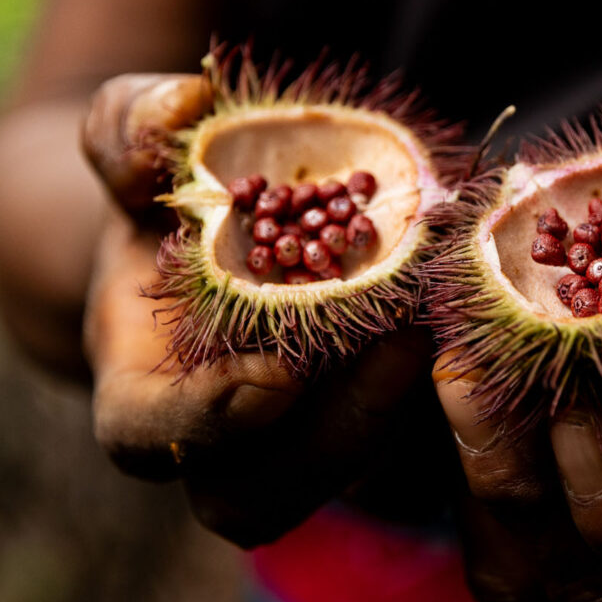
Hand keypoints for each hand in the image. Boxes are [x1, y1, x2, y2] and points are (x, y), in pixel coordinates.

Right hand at [82, 73, 442, 546]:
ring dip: (398, 417)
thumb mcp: (131, 143)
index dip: (206, 421)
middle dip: (332, 433)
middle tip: (399, 344)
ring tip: (444, 325)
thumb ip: (130, 126)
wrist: (204, 231)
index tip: (275, 372)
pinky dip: (437, 397)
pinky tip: (470, 321)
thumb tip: (182, 106)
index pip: (148, 439)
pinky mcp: (363, 428)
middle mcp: (214, 440)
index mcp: (138, 387)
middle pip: (256, 494)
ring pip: (341, 482)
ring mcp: (292, 445)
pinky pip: (401, 451)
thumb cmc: (160, 189)